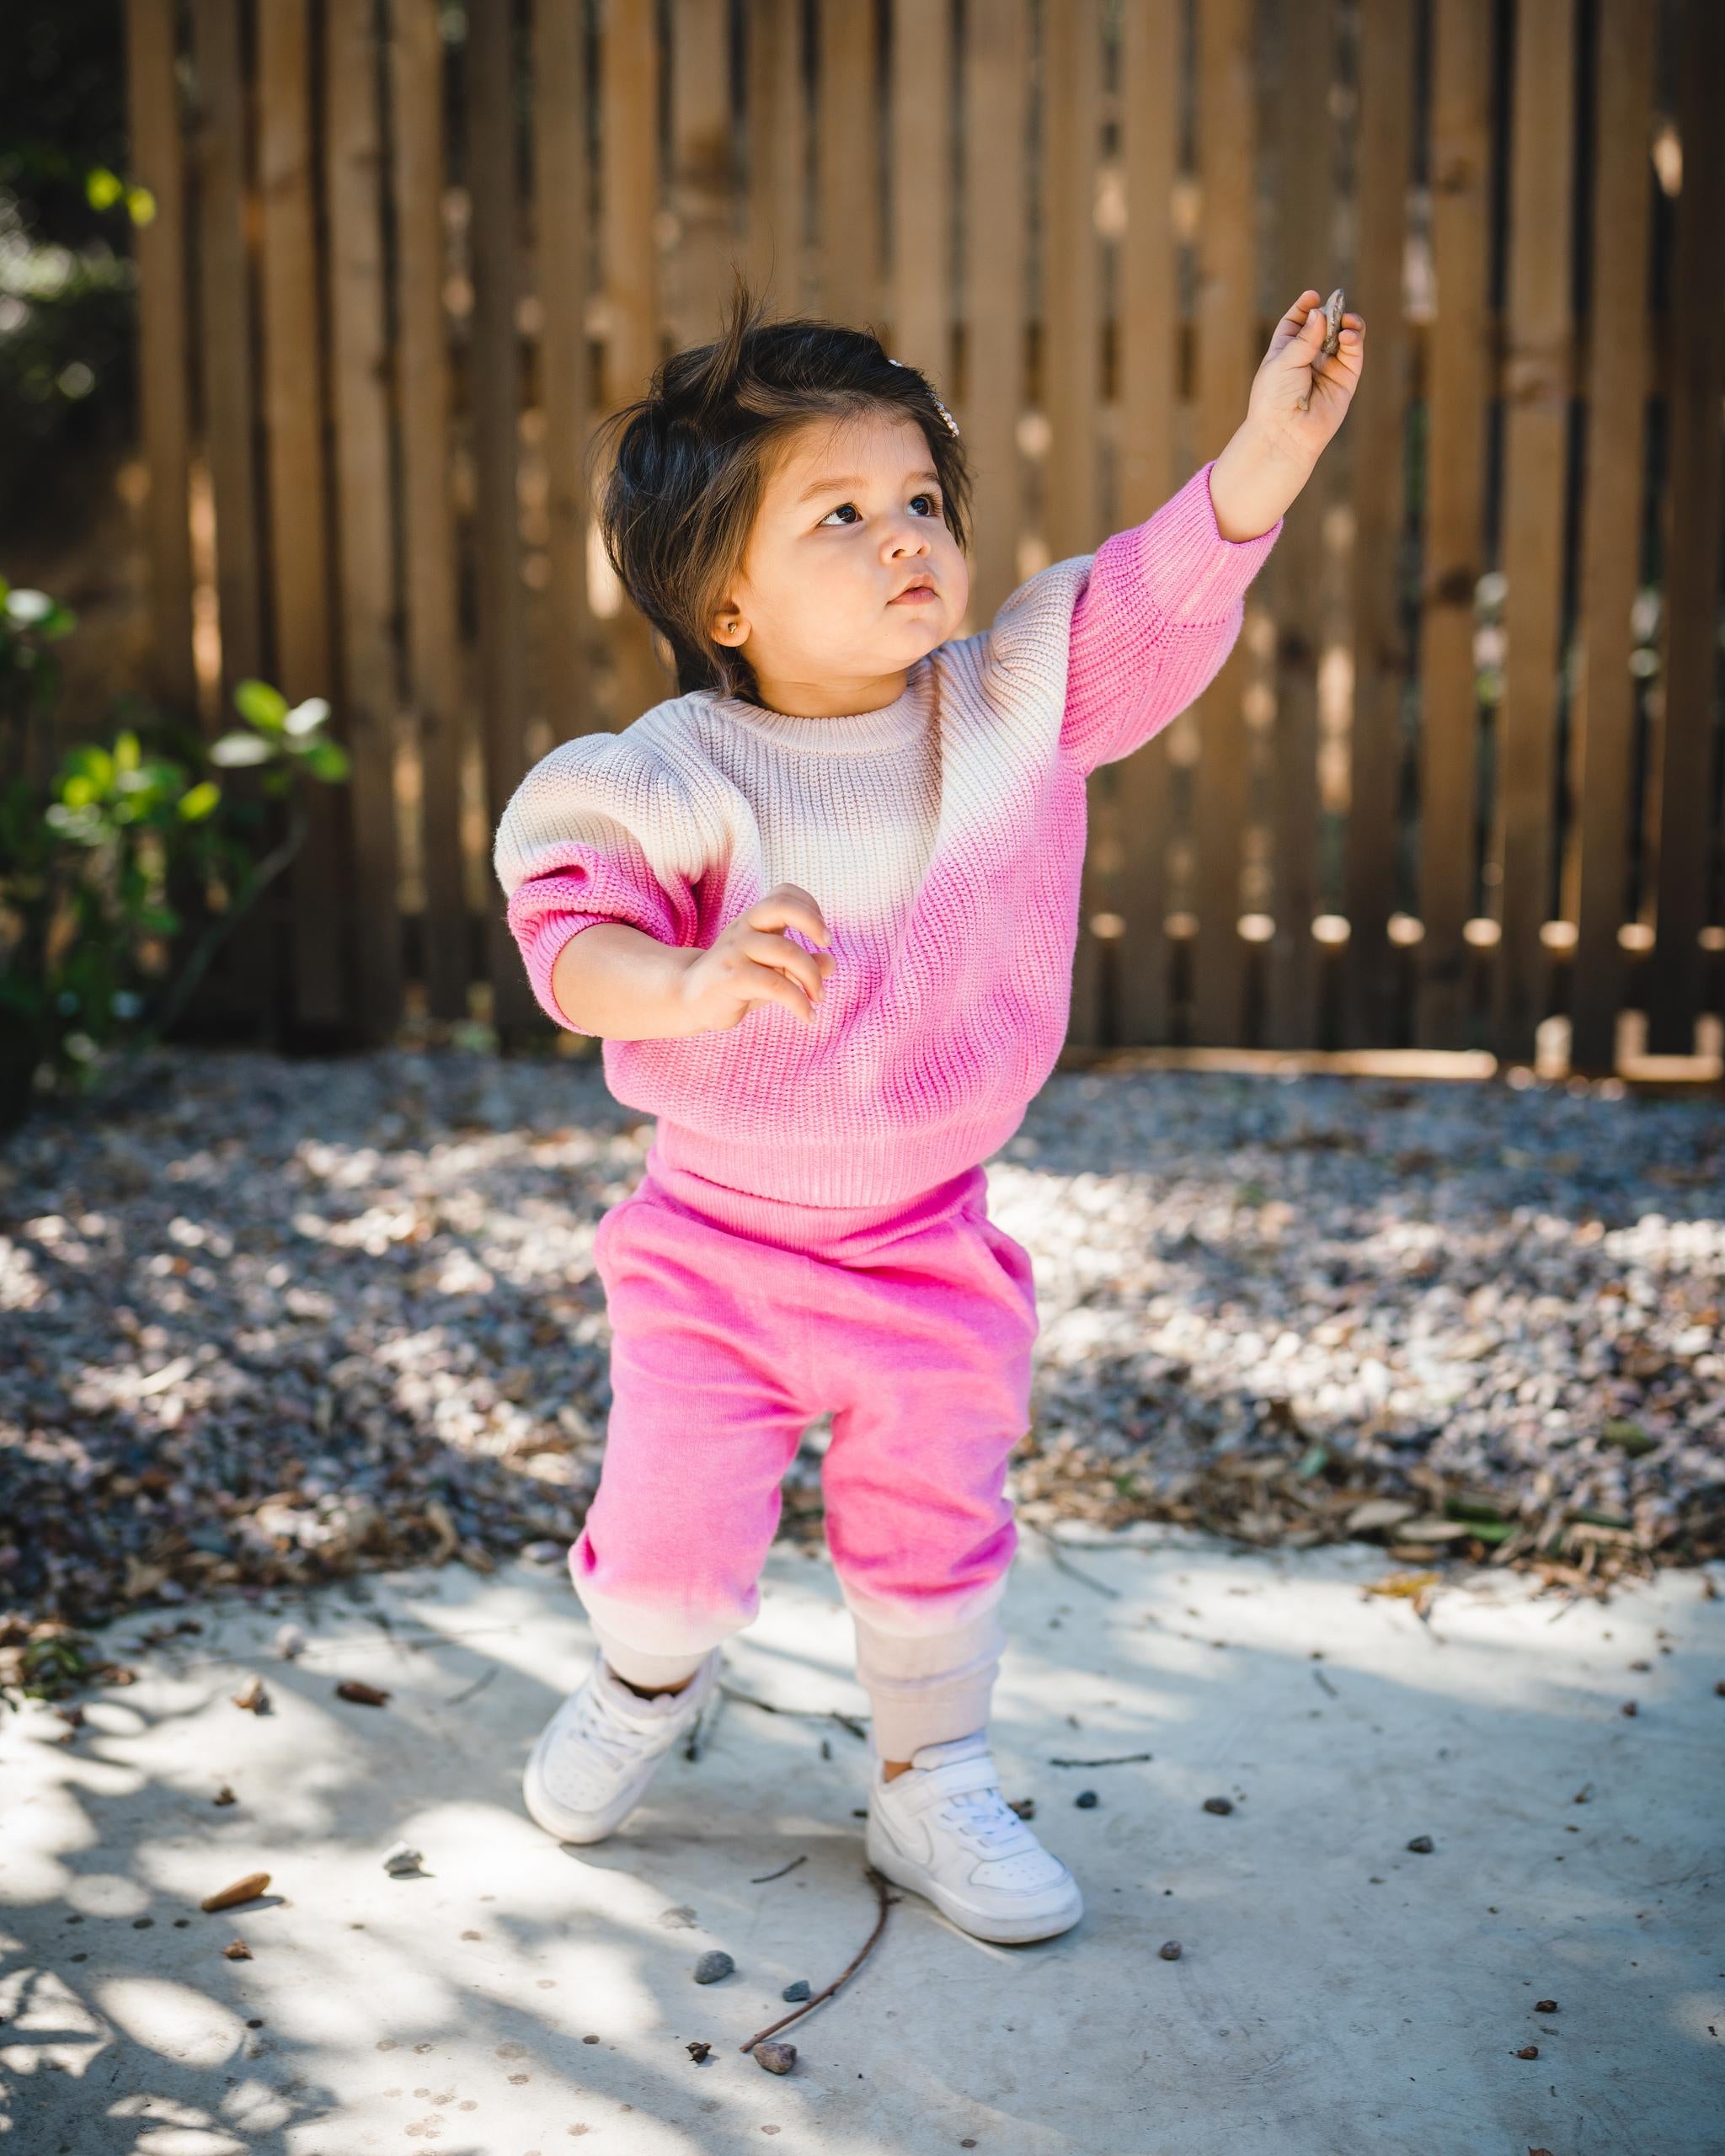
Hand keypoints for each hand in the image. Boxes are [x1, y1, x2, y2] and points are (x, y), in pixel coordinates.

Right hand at [676, 881, 835, 1031]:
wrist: (689, 999)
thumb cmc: (736, 982)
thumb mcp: (772, 971)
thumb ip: (800, 964)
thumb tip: (831, 962)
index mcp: (754, 921)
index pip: (784, 893)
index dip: (809, 907)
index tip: (821, 936)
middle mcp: (744, 928)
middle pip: (781, 906)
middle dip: (813, 922)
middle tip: (827, 945)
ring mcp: (736, 951)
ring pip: (786, 952)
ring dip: (812, 977)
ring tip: (818, 998)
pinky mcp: (732, 977)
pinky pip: (776, 985)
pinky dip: (799, 1002)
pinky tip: (808, 1016)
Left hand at [1252, 288, 1364, 453]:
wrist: (1284, 434)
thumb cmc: (1274, 398)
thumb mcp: (1284, 360)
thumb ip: (1305, 337)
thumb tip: (1320, 313)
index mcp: (1286, 350)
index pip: (1297, 322)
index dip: (1306, 307)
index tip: (1313, 295)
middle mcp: (1308, 358)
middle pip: (1325, 326)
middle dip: (1332, 312)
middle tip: (1337, 301)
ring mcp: (1328, 369)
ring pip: (1343, 338)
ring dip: (1348, 324)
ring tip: (1347, 322)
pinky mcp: (1345, 380)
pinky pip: (1353, 355)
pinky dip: (1354, 341)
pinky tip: (1348, 335)